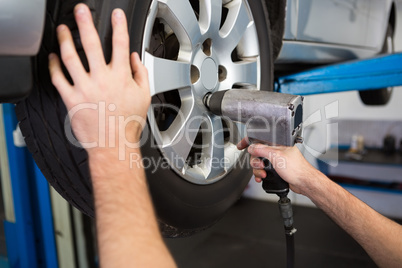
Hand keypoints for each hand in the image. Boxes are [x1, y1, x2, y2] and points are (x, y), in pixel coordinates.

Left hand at [49, 4, 149, 153]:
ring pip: (71, 58)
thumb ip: (140, 74)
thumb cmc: (128, 123)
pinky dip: (54, 66)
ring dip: (65, 40)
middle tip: (81, 11)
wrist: (113, 144)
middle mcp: (102, 79)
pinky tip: (53, 58)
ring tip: (62, 30)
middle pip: (92, 44)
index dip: (119, 26)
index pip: (120, 45)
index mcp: (121, 77)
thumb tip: (134, 58)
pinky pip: (58, 79)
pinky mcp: (72, 99)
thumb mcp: (144, 96)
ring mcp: (85, 88)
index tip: (116, 15)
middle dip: (86, 24)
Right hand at [237, 137, 318, 194]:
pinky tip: (262, 177)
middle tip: (260, 165)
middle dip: (255, 161)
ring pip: (259, 163)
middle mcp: (276, 150)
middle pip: (256, 153)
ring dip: (258, 170)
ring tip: (264, 174)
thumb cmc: (297, 168)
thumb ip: (262, 150)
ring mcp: (275, 160)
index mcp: (277, 143)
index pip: (259, 138)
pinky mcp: (275, 168)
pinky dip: (260, 174)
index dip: (248, 142)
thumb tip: (251, 147)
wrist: (303, 182)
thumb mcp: (276, 156)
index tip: (240, 146)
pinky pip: (263, 169)